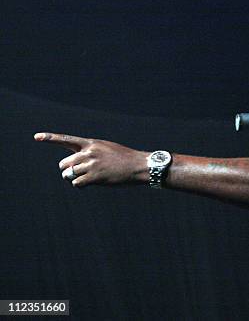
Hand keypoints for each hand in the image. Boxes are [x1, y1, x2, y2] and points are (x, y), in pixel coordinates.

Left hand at [34, 132, 148, 186]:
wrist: (139, 165)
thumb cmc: (125, 158)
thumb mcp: (107, 149)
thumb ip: (91, 153)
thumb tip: (75, 166)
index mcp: (91, 143)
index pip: (67, 140)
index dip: (50, 138)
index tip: (36, 137)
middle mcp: (89, 152)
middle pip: (64, 163)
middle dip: (68, 171)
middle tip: (77, 174)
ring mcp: (91, 164)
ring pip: (69, 174)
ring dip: (73, 179)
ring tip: (85, 179)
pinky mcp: (95, 176)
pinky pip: (76, 183)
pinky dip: (80, 186)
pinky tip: (89, 184)